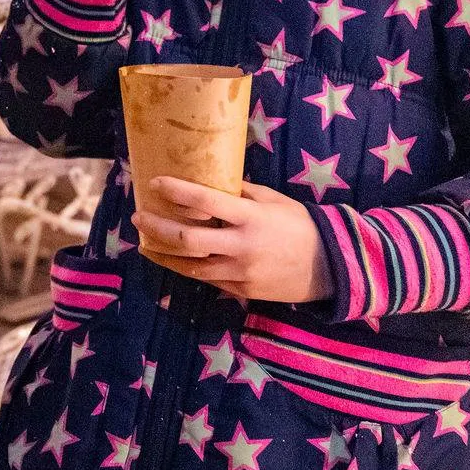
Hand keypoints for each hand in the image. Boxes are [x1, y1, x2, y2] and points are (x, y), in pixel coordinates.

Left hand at [131, 178, 333, 303]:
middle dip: (157, 228)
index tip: (154, 182)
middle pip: (188, 240)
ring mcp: (241, 271)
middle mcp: (242, 245)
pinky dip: (188, 270)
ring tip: (145, 244)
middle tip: (138, 217)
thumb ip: (242, 192)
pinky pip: (209, 280)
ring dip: (163, 255)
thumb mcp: (274, 201)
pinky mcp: (243, 290)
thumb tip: (212, 180)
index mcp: (251, 217)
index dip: (176, 190)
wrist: (332, 268)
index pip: (204, 202)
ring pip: (191, 267)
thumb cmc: (301, 226)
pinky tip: (173, 261)